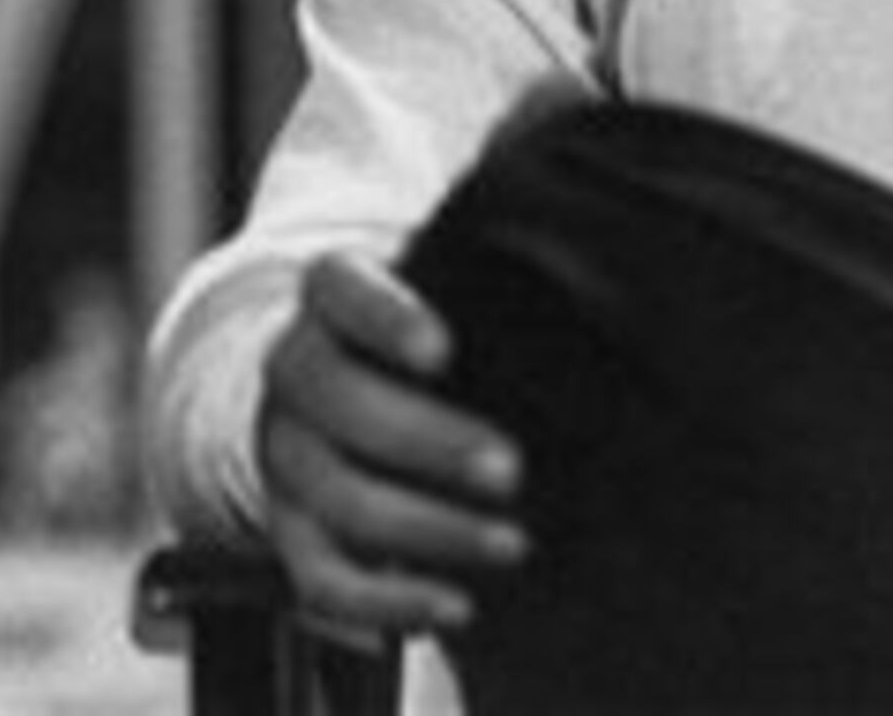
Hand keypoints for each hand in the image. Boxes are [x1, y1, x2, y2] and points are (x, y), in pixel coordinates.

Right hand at [256, 249, 527, 643]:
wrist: (351, 403)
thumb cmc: (434, 347)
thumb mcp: (454, 304)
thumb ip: (499, 308)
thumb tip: (606, 321)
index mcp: (331, 298)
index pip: (340, 286)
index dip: (385, 318)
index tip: (444, 350)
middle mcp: (295, 369)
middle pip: (336, 397)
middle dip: (426, 439)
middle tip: (511, 469)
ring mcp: (287, 454)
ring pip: (338, 495)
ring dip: (428, 527)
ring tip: (512, 544)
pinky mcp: (293, 532)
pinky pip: (324, 579)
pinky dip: (391, 600)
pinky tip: (458, 606)